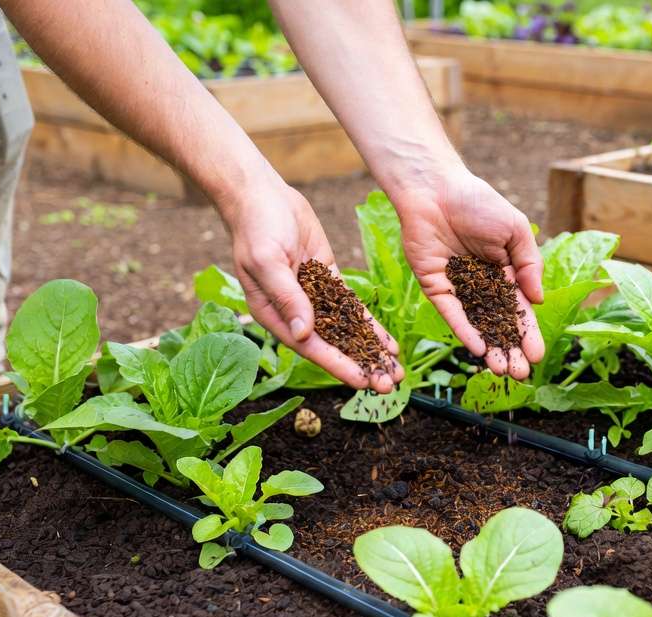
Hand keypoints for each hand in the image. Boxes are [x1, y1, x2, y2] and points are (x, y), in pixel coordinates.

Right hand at [226, 180, 403, 392]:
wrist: (261, 195)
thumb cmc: (255, 228)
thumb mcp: (267, 262)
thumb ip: (287, 298)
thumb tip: (304, 333)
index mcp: (274, 314)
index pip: (310, 347)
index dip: (337, 365)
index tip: (362, 382)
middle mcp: (294, 312)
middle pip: (332, 345)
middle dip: (361, 365)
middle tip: (389, 384)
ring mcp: (312, 296)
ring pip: (345, 330)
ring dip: (370, 350)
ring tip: (396, 371)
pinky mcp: (326, 278)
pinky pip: (351, 307)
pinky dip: (369, 324)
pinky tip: (388, 341)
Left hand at [392, 167, 544, 379]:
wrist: (436, 189)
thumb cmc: (479, 203)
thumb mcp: (516, 231)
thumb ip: (529, 265)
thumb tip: (538, 301)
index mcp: (504, 272)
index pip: (518, 310)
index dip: (527, 334)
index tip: (537, 356)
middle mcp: (481, 285)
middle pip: (498, 324)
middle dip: (510, 349)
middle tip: (520, 374)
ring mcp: (458, 288)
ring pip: (476, 325)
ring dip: (489, 348)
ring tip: (501, 370)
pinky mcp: (435, 287)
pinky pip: (451, 314)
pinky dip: (464, 331)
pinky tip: (478, 348)